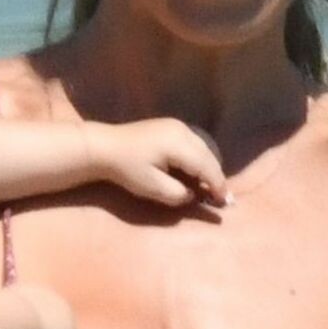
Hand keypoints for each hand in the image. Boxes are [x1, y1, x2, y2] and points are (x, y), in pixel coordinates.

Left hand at [84, 118, 229, 207]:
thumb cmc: (126, 169)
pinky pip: (195, 144)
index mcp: (178, 144)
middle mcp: (182, 131)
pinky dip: (200, 159)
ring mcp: (177, 126)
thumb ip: (177, 194)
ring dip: (209, 167)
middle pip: (209, 156)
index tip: (223, 202)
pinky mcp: (172, 127)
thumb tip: (193, 194)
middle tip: (222, 197)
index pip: (206, 166)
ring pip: (204, 149)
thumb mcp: (152, 188)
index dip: (217, 185)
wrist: (103, 147)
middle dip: (217, 176)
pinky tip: (198, 172)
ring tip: (211, 186)